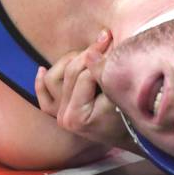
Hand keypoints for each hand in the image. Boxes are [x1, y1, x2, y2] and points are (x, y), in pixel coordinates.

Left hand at [35, 30, 134, 149]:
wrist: (132, 136)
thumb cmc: (130, 116)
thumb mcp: (119, 95)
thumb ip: (104, 73)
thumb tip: (92, 50)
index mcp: (77, 117)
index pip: (85, 75)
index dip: (101, 58)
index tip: (113, 41)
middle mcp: (64, 117)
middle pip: (70, 72)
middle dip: (89, 53)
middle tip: (106, 38)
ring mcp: (58, 115)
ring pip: (54, 76)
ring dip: (71, 60)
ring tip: (91, 53)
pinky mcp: (57, 112)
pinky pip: (43, 93)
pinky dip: (41, 80)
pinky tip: (41, 68)